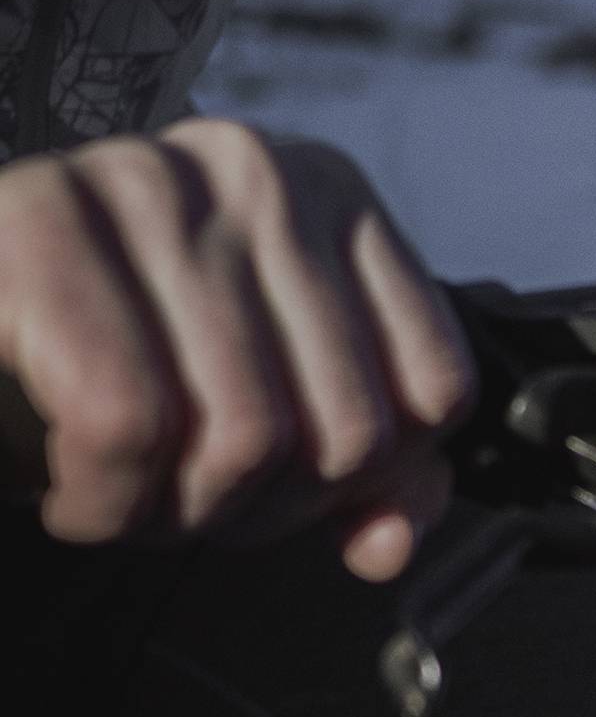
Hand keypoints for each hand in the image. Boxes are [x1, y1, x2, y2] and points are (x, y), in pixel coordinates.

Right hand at [0, 120, 474, 580]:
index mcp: (331, 196)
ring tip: (127, 495)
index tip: (281, 486)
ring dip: (177, 514)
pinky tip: (78, 495)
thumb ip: (359, 472)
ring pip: (247, 436)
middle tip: (184, 503)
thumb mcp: (256, 404)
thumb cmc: (102, 359)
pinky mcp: (41, 225)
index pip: (435, 387)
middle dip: (263, 512)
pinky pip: (129, 424)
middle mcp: (255, 173)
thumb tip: (390, 543)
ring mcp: (149, 184)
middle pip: (347, 430)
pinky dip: (104, 503)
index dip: (361, 480)